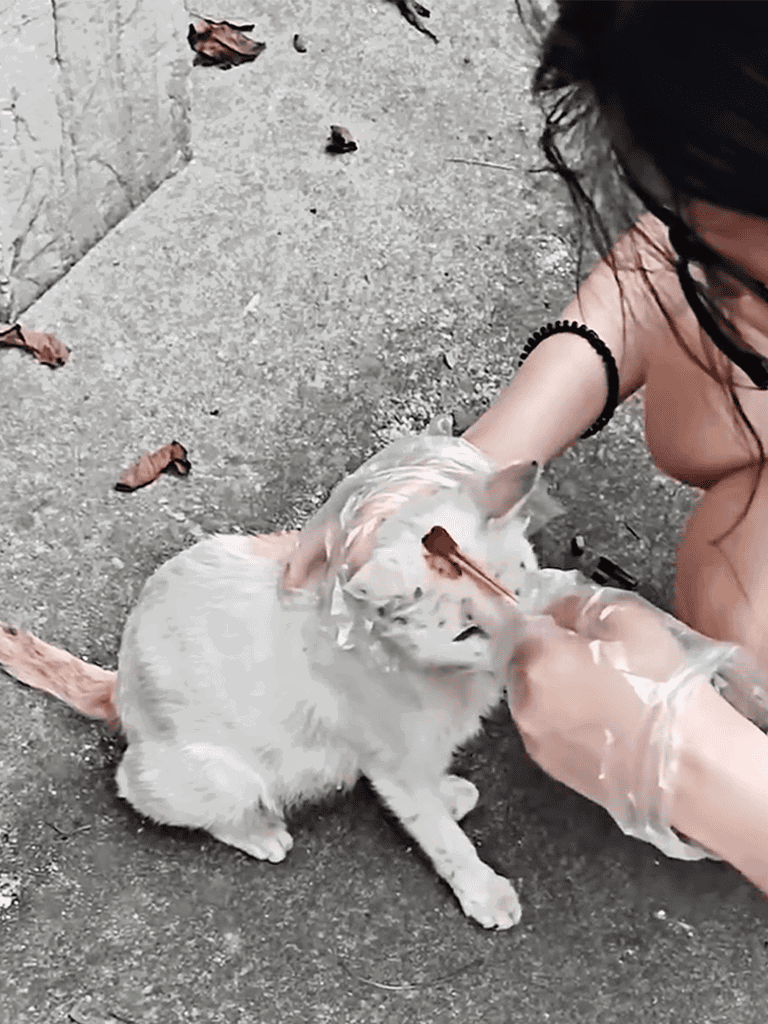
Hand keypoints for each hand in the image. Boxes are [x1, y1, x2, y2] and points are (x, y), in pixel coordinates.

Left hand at [485, 591, 692, 809]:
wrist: (688, 766)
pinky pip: (548, 728)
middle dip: (552, 656)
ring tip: (604, 694)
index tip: (571, 628)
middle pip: (527, 661)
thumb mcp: (631, 621)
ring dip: (557, 690)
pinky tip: (602, 721)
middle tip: (595, 661)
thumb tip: (559, 609)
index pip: (527, 624)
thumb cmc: (664, 695)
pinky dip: (565, 720)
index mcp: (540, 658)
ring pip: (535, 696)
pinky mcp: (549, 764)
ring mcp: (535, 735)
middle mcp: (527, 699)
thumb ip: (581, 606)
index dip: (554, 622)